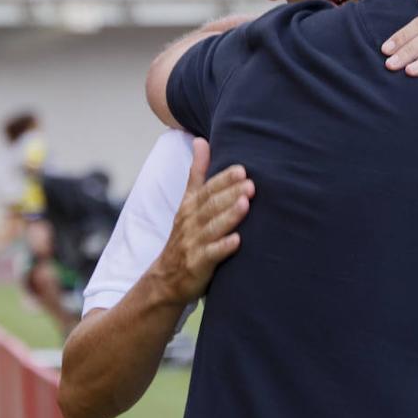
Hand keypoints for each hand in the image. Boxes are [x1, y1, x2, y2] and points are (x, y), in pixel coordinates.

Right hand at [150, 138, 253, 304]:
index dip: (223, 180)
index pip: (207, 190)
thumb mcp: (188, 202)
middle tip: (251, 183)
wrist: (166, 278)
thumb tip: (200, 140)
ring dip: (229, 215)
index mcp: (190, 206)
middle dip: (230, 194)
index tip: (241, 169)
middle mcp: (191, 223)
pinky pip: (211, 255)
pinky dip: (223, 247)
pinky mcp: (197, 265)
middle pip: (211, 206)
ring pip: (212, 228)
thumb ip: (197, 172)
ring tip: (246, 204)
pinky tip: (238, 241)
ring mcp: (193, 244)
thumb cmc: (186, 235)